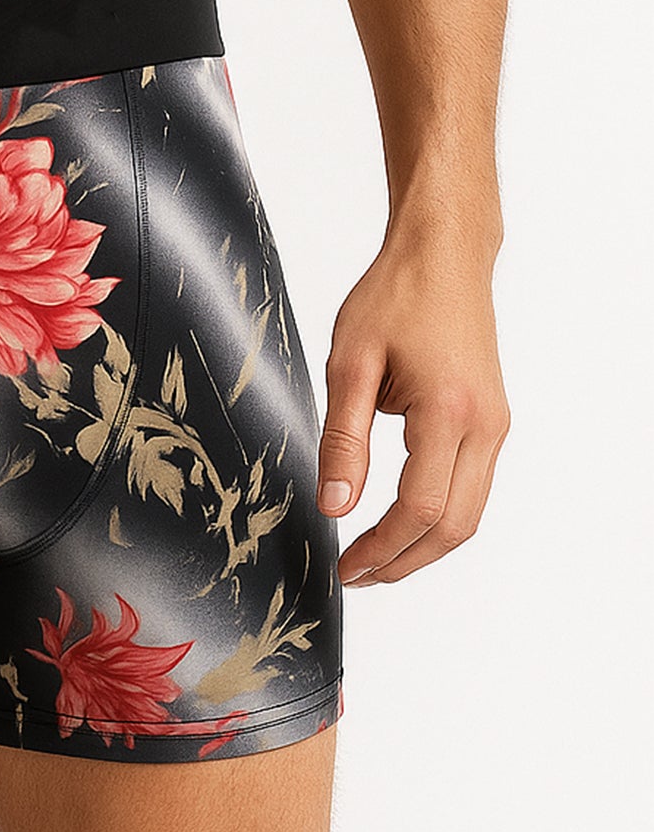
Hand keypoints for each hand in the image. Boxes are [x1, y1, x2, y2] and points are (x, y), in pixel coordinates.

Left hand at [316, 238, 509, 585]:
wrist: (442, 255)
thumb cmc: (393, 296)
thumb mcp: (350, 363)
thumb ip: (343, 438)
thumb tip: (335, 505)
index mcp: (449, 412)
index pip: (419, 508)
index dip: (380, 548)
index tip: (344, 567)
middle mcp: (485, 426)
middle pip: (453, 526)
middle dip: (403, 561)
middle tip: (355, 576)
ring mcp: (495, 424)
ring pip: (469, 512)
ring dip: (422, 544)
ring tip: (373, 559)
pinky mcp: (492, 419)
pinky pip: (471, 485)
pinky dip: (438, 514)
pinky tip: (399, 519)